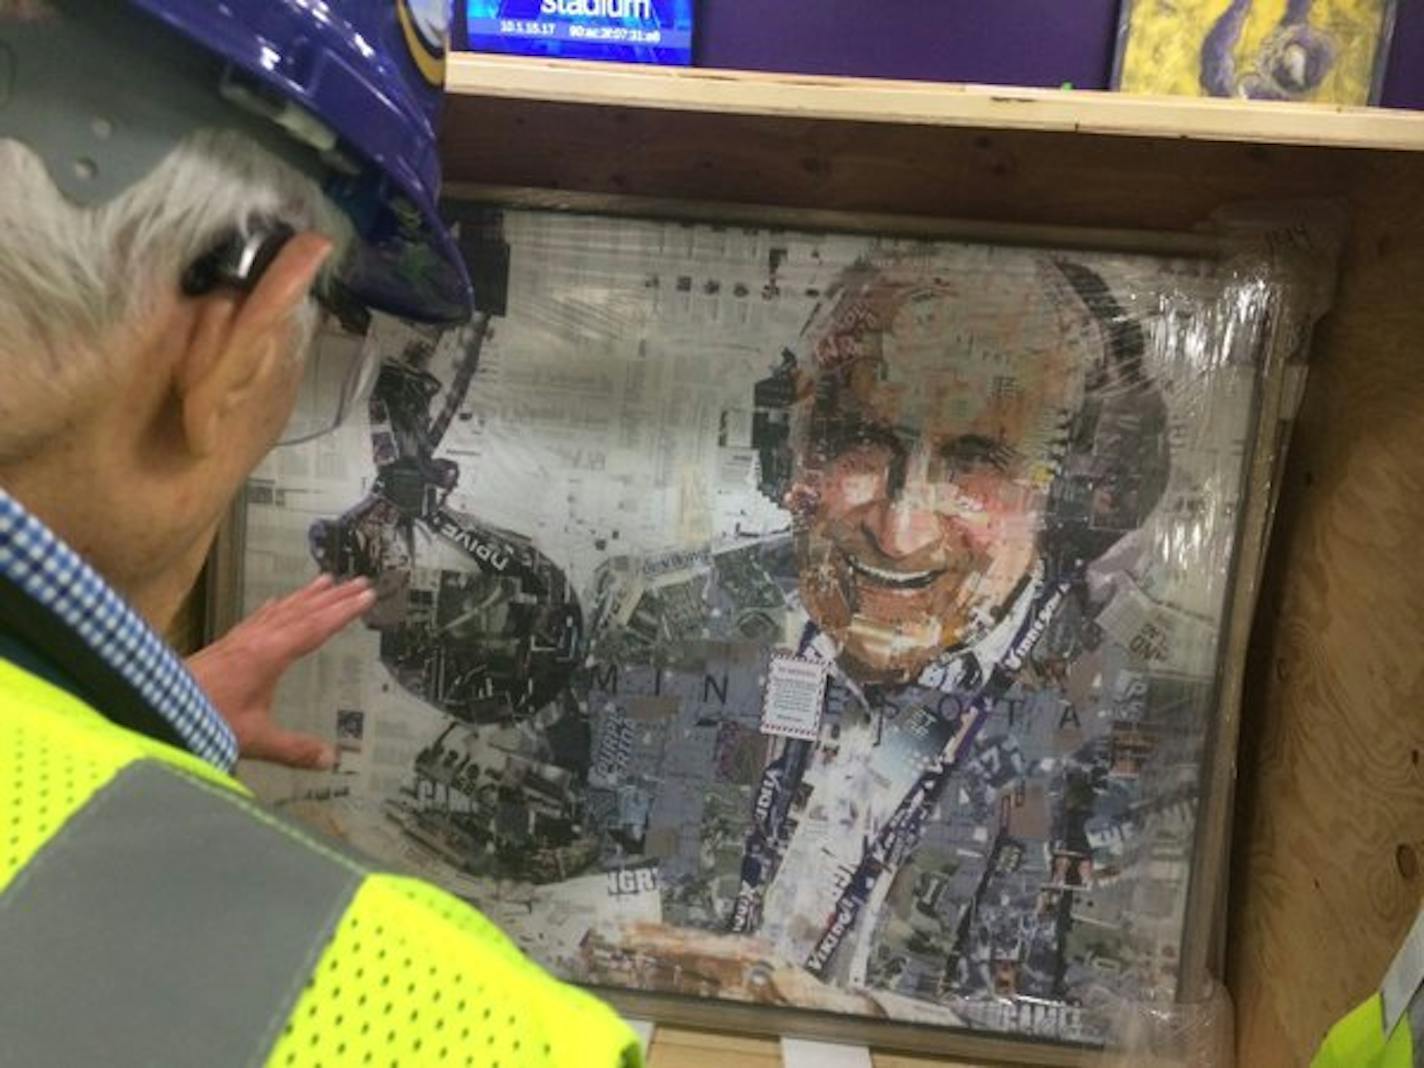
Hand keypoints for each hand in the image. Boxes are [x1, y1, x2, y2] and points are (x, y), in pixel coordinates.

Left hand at [188, 574, 375, 768]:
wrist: (153, 707)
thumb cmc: (204, 720)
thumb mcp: (253, 738)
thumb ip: (292, 749)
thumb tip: (331, 759)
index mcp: (270, 655)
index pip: (315, 627)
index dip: (343, 612)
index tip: (368, 596)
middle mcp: (257, 639)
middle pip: (302, 611)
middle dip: (333, 596)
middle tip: (361, 580)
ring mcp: (239, 639)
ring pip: (281, 609)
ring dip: (307, 595)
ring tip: (327, 579)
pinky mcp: (225, 645)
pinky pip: (258, 616)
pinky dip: (275, 606)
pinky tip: (276, 602)